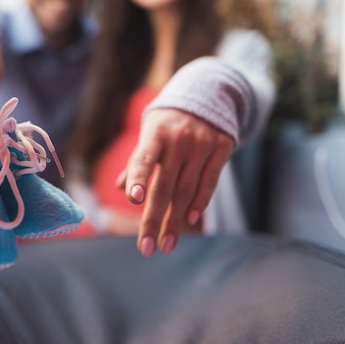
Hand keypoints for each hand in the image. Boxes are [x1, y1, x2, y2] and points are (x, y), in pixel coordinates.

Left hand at [117, 108, 232, 256]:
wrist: (207, 95)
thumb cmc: (168, 124)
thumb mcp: (149, 134)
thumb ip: (137, 161)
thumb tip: (122, 189)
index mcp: (155, 134)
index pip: (143, 158)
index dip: (138, 177)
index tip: (133, 200)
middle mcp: (179, 139)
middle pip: (165, 185)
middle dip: (154, 220)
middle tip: (146, 247)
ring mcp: (202, 144)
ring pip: (187, 189)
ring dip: (175, 221)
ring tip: (166, 243)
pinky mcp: (222, 148)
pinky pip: (210, 182)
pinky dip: (199, 203)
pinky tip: (189, 220)